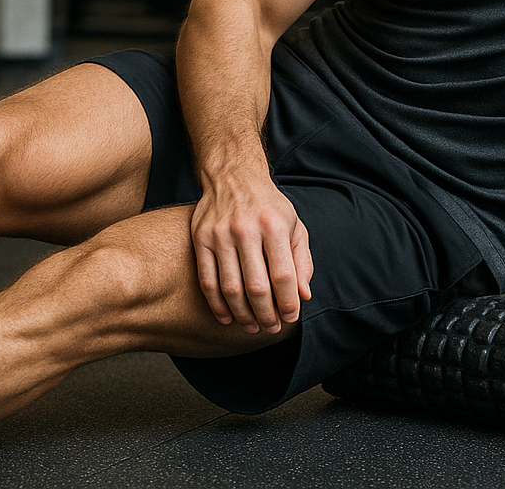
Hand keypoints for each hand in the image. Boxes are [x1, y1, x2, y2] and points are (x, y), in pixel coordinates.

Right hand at [190, 168, 312, 334]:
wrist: (234, 176)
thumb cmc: (269, 207)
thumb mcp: (294, 226)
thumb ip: (302, 261)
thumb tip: (304, 296)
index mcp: (274, 226)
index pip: (283, 275)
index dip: (288, 303)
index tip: (290, 318)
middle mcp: (246, 230)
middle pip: (257, 287)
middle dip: (266, 315)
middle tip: (271, 328)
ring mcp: (220, 234)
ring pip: (231, 288)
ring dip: (243, 314)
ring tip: (252, 327)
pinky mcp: (201, 238)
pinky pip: (207, 280)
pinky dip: (217, 304)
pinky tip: (227, 316)